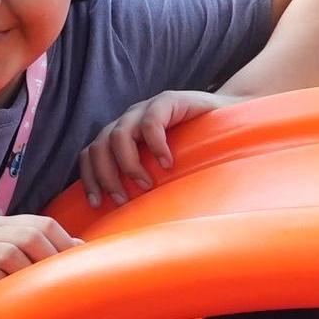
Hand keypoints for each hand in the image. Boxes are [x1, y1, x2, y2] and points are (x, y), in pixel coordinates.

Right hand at [0, 212, 76, 295]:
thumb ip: (41, 252)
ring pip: (8, 253)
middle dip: (49, 259)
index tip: (74, 266)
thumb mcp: (16, 265)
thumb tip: (80, 247)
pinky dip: (2, 285)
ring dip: (26, 274)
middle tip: (58, 282)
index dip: (63, 242)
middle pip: (28, 235)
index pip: (41, 223)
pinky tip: (8, 296)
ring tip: (33, 292)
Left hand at [79, 89, 225, 206]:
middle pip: (99, 147)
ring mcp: (146, 109)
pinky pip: (151, 123)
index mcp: (120, 136)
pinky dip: (155, 146)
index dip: (89, 178)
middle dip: (107, 177)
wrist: (228, 117)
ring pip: (119, 135)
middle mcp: (128, 121)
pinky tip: (167, 163)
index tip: (97, 203)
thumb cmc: (195, 149)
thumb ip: (142, 180)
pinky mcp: (168, 101)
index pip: (90, 154)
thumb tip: (124, 217)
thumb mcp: (161, 168)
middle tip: (124, 200)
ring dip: (128, 164)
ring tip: (147, 184)